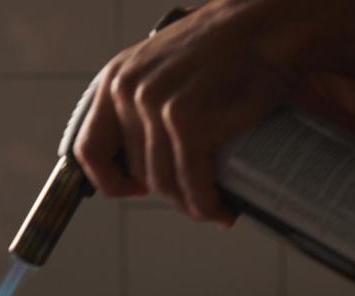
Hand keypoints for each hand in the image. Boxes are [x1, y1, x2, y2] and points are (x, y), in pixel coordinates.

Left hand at [73, 0, 354, 224]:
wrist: (267, 27)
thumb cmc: (227, 48)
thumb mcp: (165, 66)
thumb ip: (145, 100)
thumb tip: (146, 154)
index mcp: (116, 79)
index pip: (88, 149)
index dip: (110, 180)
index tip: (134, 189)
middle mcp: (128, 92)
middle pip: (135, 171)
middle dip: (167, 192)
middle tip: (194, 196)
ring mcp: (156, 107)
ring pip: (163, 182)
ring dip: (190, 204)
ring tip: (212, 207)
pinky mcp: (187, 123)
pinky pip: (192, 182)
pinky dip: (207, 203)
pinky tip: (221, 209)